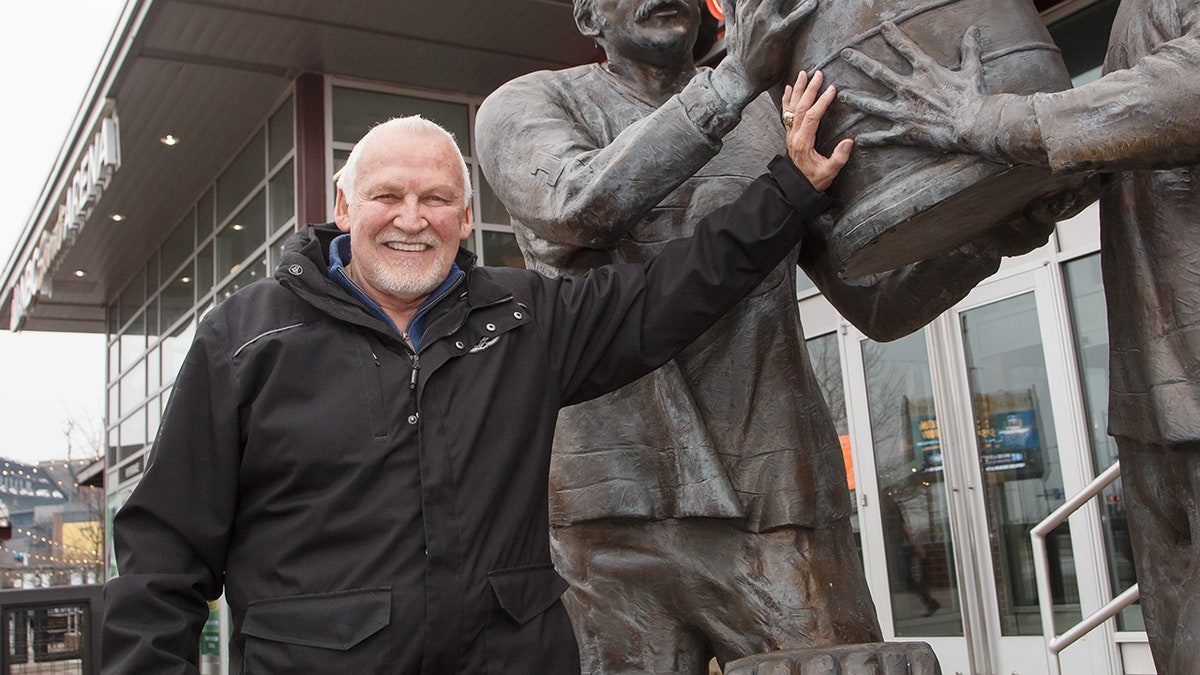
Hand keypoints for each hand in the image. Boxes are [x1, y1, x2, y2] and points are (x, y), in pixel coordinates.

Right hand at [714, 0, 818, 103]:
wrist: (739, 79)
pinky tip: (813, 3)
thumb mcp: (730, 27)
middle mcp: (753, 12)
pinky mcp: (774, 37)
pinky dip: (803, 10)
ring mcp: (763, 23)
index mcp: (744, 8)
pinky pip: (791, 20)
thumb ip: (729, 8)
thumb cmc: (739, 54)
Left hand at [783, 70, 852, 190]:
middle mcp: (794, 136)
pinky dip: (787, 99)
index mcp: (804, 143)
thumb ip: (839, 158)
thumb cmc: (813, 180)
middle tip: (818, 74)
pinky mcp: (789, 134)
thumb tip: (849, 142)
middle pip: (801, 108)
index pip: (812, 117)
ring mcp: (790, 134)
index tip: (831, 90)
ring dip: (798, 90)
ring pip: (792, 108)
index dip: (821, 102)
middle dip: (810, 89)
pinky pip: (786, 113)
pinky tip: (790, 88)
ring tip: (803, 74)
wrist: (796, 186)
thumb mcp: (829, 172)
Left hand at [838, 22, 987, 152]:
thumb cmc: (974, 97)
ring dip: (855, 99)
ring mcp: (904, 110)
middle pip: (878, 72)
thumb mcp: (972, 69)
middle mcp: (909, 88)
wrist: (974, 124)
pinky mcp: (905, 131)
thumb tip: (974, 30)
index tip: (882, 26)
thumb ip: (970, 49)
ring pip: (872, 104)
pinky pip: (883, 136)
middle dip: (860, 62)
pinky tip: (859, 139)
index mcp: (925, 71)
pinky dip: (871, 138)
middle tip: (844, 54)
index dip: (893, 36)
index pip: (906, 48)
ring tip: (841, 96)